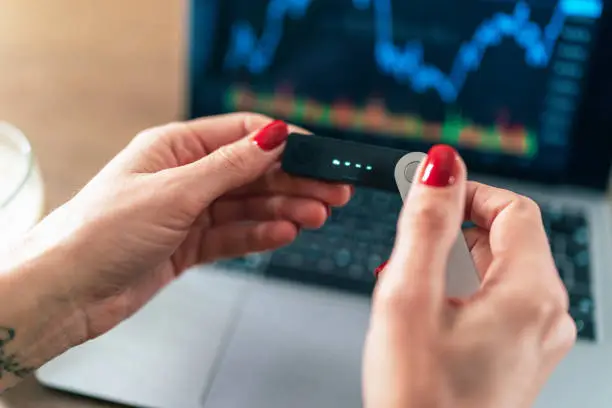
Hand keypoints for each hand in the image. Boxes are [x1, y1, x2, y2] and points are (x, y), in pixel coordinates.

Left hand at [13, 113, 350, 341]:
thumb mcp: (175, 191)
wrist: (68, 291)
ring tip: (317, 215)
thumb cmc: (101, 230)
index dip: (285, 143)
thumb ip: (230, 166)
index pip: (242, 134)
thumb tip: (275, 136)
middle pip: (252, 173)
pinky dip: (260, 234)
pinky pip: (234, 235)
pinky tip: (285, 233)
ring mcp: (189, 212)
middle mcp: (185, 176)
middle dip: (294, 181)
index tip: (320, 154)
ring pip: (248, 206)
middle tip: (334, 191)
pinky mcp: (189, 245)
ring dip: (284, 210)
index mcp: (175, 147)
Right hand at [363, 145, 575, 407]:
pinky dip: (460, 293)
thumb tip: (441, 167)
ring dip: (452, 265)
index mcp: (530, 294)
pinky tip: (427, 314)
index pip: (513, 210)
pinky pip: (496, 303)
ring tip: (413, 290)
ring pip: (496, 272)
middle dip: (453, 233)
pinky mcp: (517, 356)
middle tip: (409, 244)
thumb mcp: (409, 297)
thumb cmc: (418, 398)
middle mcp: (545, 315)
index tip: (429, 188)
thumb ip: (426, 225)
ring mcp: (535, 339)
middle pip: (504, 240)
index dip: (468, 192)